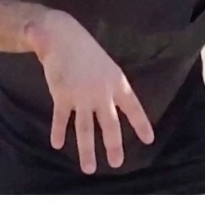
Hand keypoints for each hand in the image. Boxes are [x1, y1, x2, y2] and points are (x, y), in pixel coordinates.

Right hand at [33, 12, 154, 173]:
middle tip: (117, 163)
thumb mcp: (106, 65)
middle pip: (110, 125)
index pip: (133, 107)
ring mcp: (81, 95)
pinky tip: (56, 144)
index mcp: (117, 82)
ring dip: (86, 150)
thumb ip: (109, 87)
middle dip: (113, 146)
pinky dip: (58, 131)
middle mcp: (102, 92)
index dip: (141, 124)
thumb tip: (116, 105)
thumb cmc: (85, 49)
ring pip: (85, 129)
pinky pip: (61, 118)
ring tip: (89, 168)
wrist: (62, 35)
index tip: (149, 140)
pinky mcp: (62, 94)